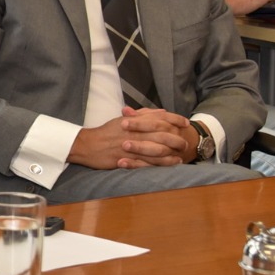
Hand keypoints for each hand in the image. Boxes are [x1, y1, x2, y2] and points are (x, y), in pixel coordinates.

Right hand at [69, 108, 192, 168]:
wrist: (88, 145)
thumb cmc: (106, 132)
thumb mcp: (123, 119)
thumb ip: (142, 115)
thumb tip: (161, 111)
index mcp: (135, 121)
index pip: (159, 117)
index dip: (175, 119)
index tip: (186, 122)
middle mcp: (136, 132)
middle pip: (162, 133)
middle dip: (177, 137)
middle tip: (186, 141)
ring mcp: (133, 146)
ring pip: (158, 148)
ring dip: (173, 151)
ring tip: (183, 153)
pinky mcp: (129, 159)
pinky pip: (150, 161)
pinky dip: (163, 163)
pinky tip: (172, 163)